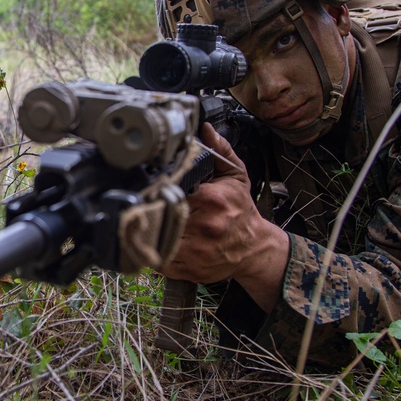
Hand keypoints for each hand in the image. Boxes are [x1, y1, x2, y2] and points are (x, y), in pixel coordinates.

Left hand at [161, 123, 288, 310]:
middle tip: (146, 202)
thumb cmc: (242, 211)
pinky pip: (157, 260)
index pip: (171, 188)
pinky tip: (155, 241)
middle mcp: (203, 226)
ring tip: (148, 221)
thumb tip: (205, 130)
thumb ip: (219, 151)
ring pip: (155, 237)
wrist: (255, 248)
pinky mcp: (188, 270)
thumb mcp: (236, 176)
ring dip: (148, 229)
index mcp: (211, 199)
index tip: (152, 184)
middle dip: (151, 206)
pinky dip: (150, 250)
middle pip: (160, 211)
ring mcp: (195, 251)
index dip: (158, 185)